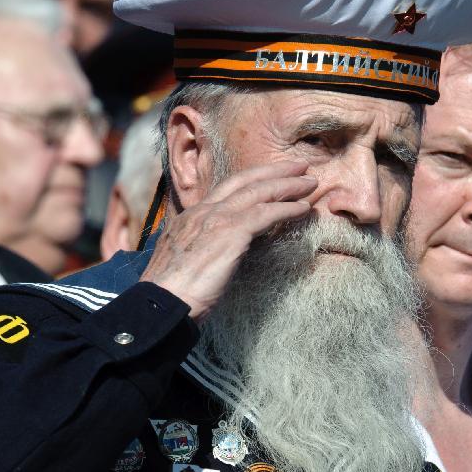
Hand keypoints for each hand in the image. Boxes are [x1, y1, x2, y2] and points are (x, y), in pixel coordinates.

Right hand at [141, 160, 315, 323]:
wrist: (161, 304)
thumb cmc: (172, 296)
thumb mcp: (186, 264)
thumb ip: (203, 251)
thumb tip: (219, 256)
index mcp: (190, 218)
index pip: (225, 190)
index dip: (252, 181)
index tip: (270, 178)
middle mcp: (202, 212)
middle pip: (243, 181)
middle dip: (273, 172)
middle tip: (298, 168)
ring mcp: (215, 219)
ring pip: (258, 192)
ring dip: (288, 186)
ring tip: (310, 183)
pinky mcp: (230, 232)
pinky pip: (266, 213)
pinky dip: (287, 208)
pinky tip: (304, 208)